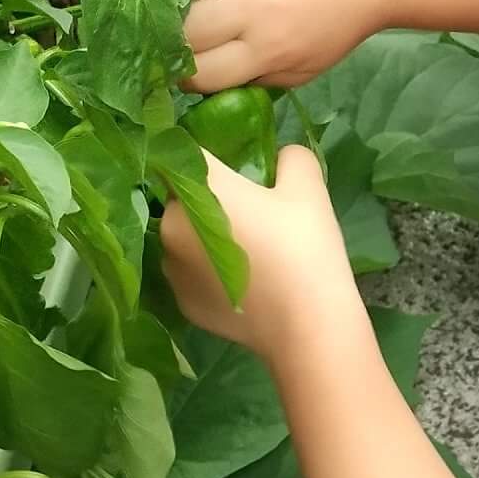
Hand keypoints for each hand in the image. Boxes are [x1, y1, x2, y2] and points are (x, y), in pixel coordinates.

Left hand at [160, 145, 358, 356]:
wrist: (306, 324)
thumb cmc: (303, 247)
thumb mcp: (308, 187)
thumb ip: (291, 158)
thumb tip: (280, 157)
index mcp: (198, 187)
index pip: (183, 153)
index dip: (203, 156)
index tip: (227, 167)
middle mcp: (170, 224)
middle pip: (183, 200)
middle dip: (207, 202)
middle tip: (250, 214)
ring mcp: (172, 268)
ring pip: (183, 239)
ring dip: (204, 239)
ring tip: (247, 254)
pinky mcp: (182, 302)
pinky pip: (191, 276)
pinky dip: (208, 275)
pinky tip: (242, 284)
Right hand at [186, 0, 392, 91]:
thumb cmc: (337, 24)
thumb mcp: (302, 70)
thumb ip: (253, 80)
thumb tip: (198, 82)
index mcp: (268, 46)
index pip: (201, 71)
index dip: (183, 75)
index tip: (177, 67)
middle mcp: (256, 2)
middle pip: (187, 26)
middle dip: (173, 36)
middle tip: (168, 29)